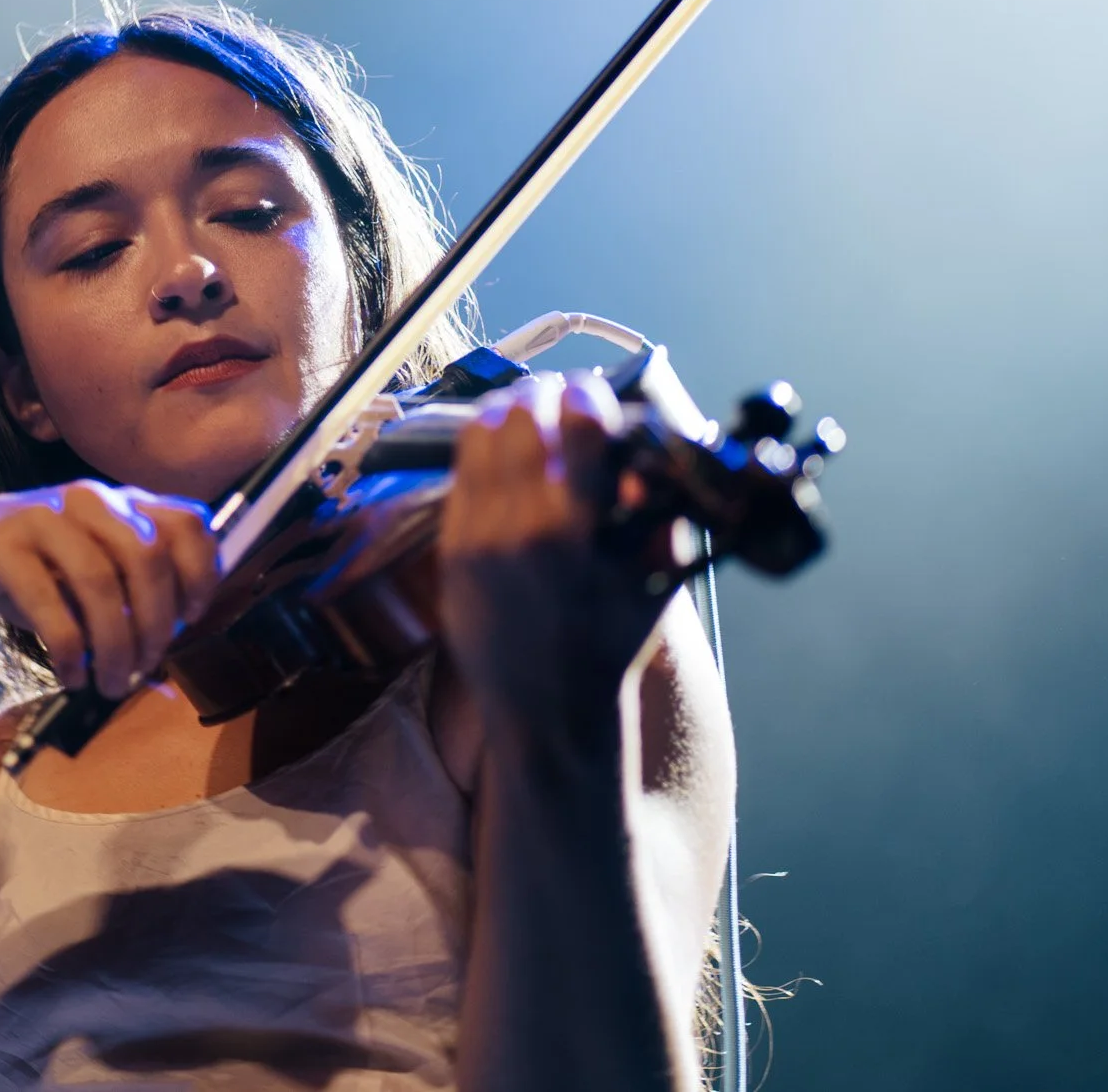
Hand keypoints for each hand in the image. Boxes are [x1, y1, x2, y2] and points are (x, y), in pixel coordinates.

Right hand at [0, 481, 219, 695]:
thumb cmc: (37, 569)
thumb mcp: (92, 574)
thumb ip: (132, 594)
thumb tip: (168, 642)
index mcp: (123, 502)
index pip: (188, 522)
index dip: (202, 572)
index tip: (191, 619)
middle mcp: (90, 499)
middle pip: (147, 557)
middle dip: (155, 623)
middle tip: (146, 668)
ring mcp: (44, 517)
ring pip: (99, 581)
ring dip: (114, 645)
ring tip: (112, 684)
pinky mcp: (2, 544)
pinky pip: (46, 601)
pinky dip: (68, 648)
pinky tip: (71, 676)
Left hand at [436, 372, 672, 729]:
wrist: (547, 714)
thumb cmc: (609, 648)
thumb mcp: (655, 585)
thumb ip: (659, 515)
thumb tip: (647, 453)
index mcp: (576, 534)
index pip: (579, 426)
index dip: (590, 396)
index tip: (596, 393)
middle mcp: (518, 528)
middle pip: (521, 416)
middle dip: (545, 395)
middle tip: (561, 396)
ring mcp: (475, 537)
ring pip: (480, 436)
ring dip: (508, 414)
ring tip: (530, 415)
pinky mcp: (448, 550)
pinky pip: (459, 475)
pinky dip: (482, 452)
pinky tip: (502, 452)